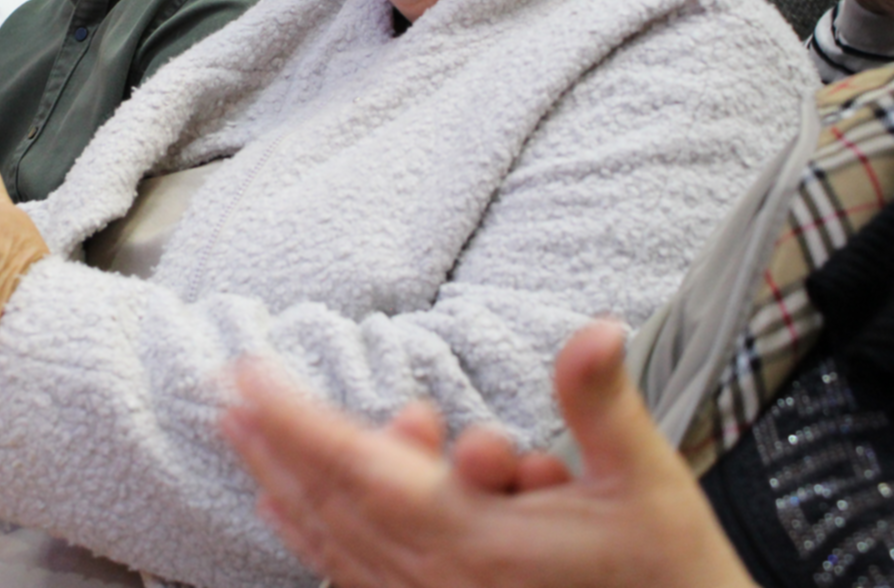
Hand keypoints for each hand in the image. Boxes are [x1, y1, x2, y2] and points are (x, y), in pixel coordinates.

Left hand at [221, 323, 756, 587]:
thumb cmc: (667, 575)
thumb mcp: (646, 484)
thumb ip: (602, 406)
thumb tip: (594, 331)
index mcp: (477, 541)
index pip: (363, 469)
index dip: (299, 421)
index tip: (250, 378)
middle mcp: (439, 579)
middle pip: (332, 502)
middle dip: (275, 443)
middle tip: (227, 391)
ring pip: (335, 540)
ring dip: (281, 481)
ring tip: (240, 434)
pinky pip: (354, 577)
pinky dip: (311, 539)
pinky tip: (281, 513)